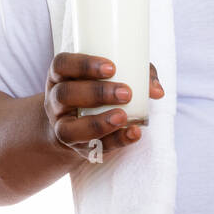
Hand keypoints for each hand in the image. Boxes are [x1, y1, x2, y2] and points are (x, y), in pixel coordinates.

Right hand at [44, 53, 163, 161]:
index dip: (83, 65)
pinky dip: (115, 141)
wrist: (75, 122)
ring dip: (98, 123)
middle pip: (65, 94)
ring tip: (123, 117)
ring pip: (69, 128)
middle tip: (126, 93)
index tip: (112, 67)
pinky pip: (91, 149)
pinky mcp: (76, 147)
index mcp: (60, 75)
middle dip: (96, 93)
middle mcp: (55, 100)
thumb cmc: (98, 88)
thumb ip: (137, 74)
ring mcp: (61, 126)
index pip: (62, 65)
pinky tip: (133, 133)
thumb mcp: (109, 75)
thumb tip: (157, 91)